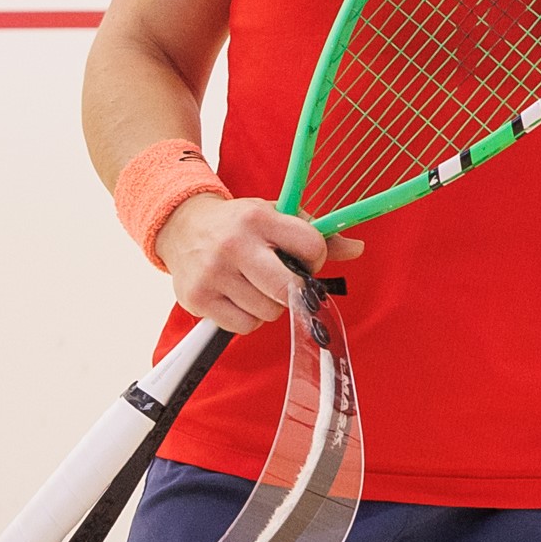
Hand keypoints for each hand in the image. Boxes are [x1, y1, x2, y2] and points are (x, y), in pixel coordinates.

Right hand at [154, 193, 362, 332]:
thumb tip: (357, 249)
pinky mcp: (198, 298)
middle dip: (295, 290)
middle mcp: (234, 244)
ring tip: (255, 284)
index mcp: (259, 218)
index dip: (315, 259)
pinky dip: (248, 317)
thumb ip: (317, 233)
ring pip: (268, 312)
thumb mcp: (276, 215)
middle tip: (285, 281)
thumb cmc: (240, 224)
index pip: (311, 248)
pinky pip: (245, 326)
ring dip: (269, 304)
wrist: (182, 225)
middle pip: (289, 288)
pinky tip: (238, 297)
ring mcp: (213, 273)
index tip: (304, 260)